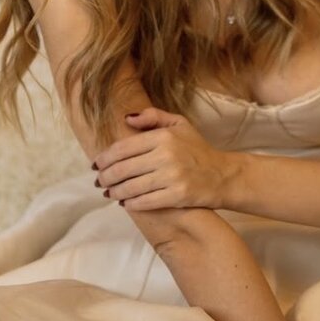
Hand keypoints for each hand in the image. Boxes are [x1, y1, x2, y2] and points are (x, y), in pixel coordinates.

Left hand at [93, 107, 237, 211]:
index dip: (104, 158)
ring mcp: (172, 176)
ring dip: (114, 192)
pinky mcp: (177, 196)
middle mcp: (166, 155)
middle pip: (122, 169)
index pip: (122, 148)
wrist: (223, 175)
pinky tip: (125, 203)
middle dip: (105, 177)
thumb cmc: (198, 149)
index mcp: (163, 136)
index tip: (96, 164)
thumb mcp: (179, 124)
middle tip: (99, 181)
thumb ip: (153, 116)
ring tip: (109, 193)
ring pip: (130, 187)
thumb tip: (126, 118)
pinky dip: (131, 204)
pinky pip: (145, 201)